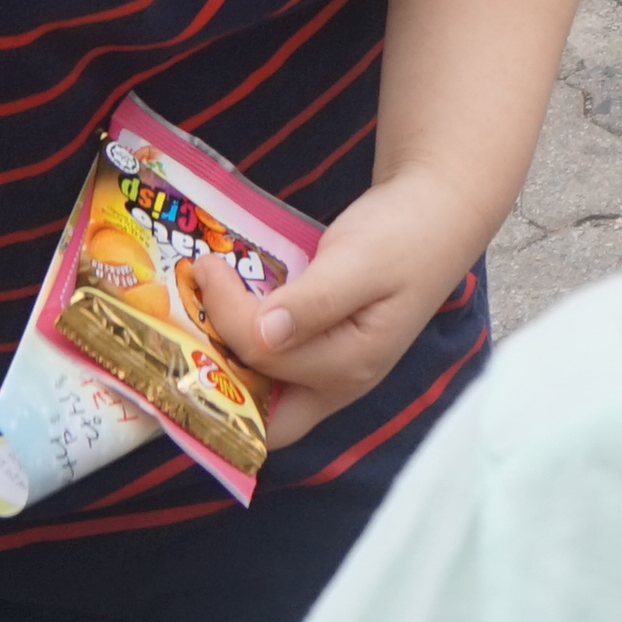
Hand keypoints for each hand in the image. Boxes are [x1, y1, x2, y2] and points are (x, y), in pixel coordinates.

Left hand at [198, 169, 490, 434]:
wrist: (437, 211)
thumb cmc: (406, 236)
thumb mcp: (363, 261)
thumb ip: (316, 301)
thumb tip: (264, 335)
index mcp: (348, 367)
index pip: (263, 357)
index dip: (228, 318)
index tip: (208, 266)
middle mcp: (334, 382)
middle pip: (256, 410)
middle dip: (212, 375)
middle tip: (184, 321)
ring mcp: (326, 368)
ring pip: (259, 386)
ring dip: (223, 354)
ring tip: (194, 306)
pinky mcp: (319, 347)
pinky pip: (270, 358)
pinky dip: (242, 335)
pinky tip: (225, 299)